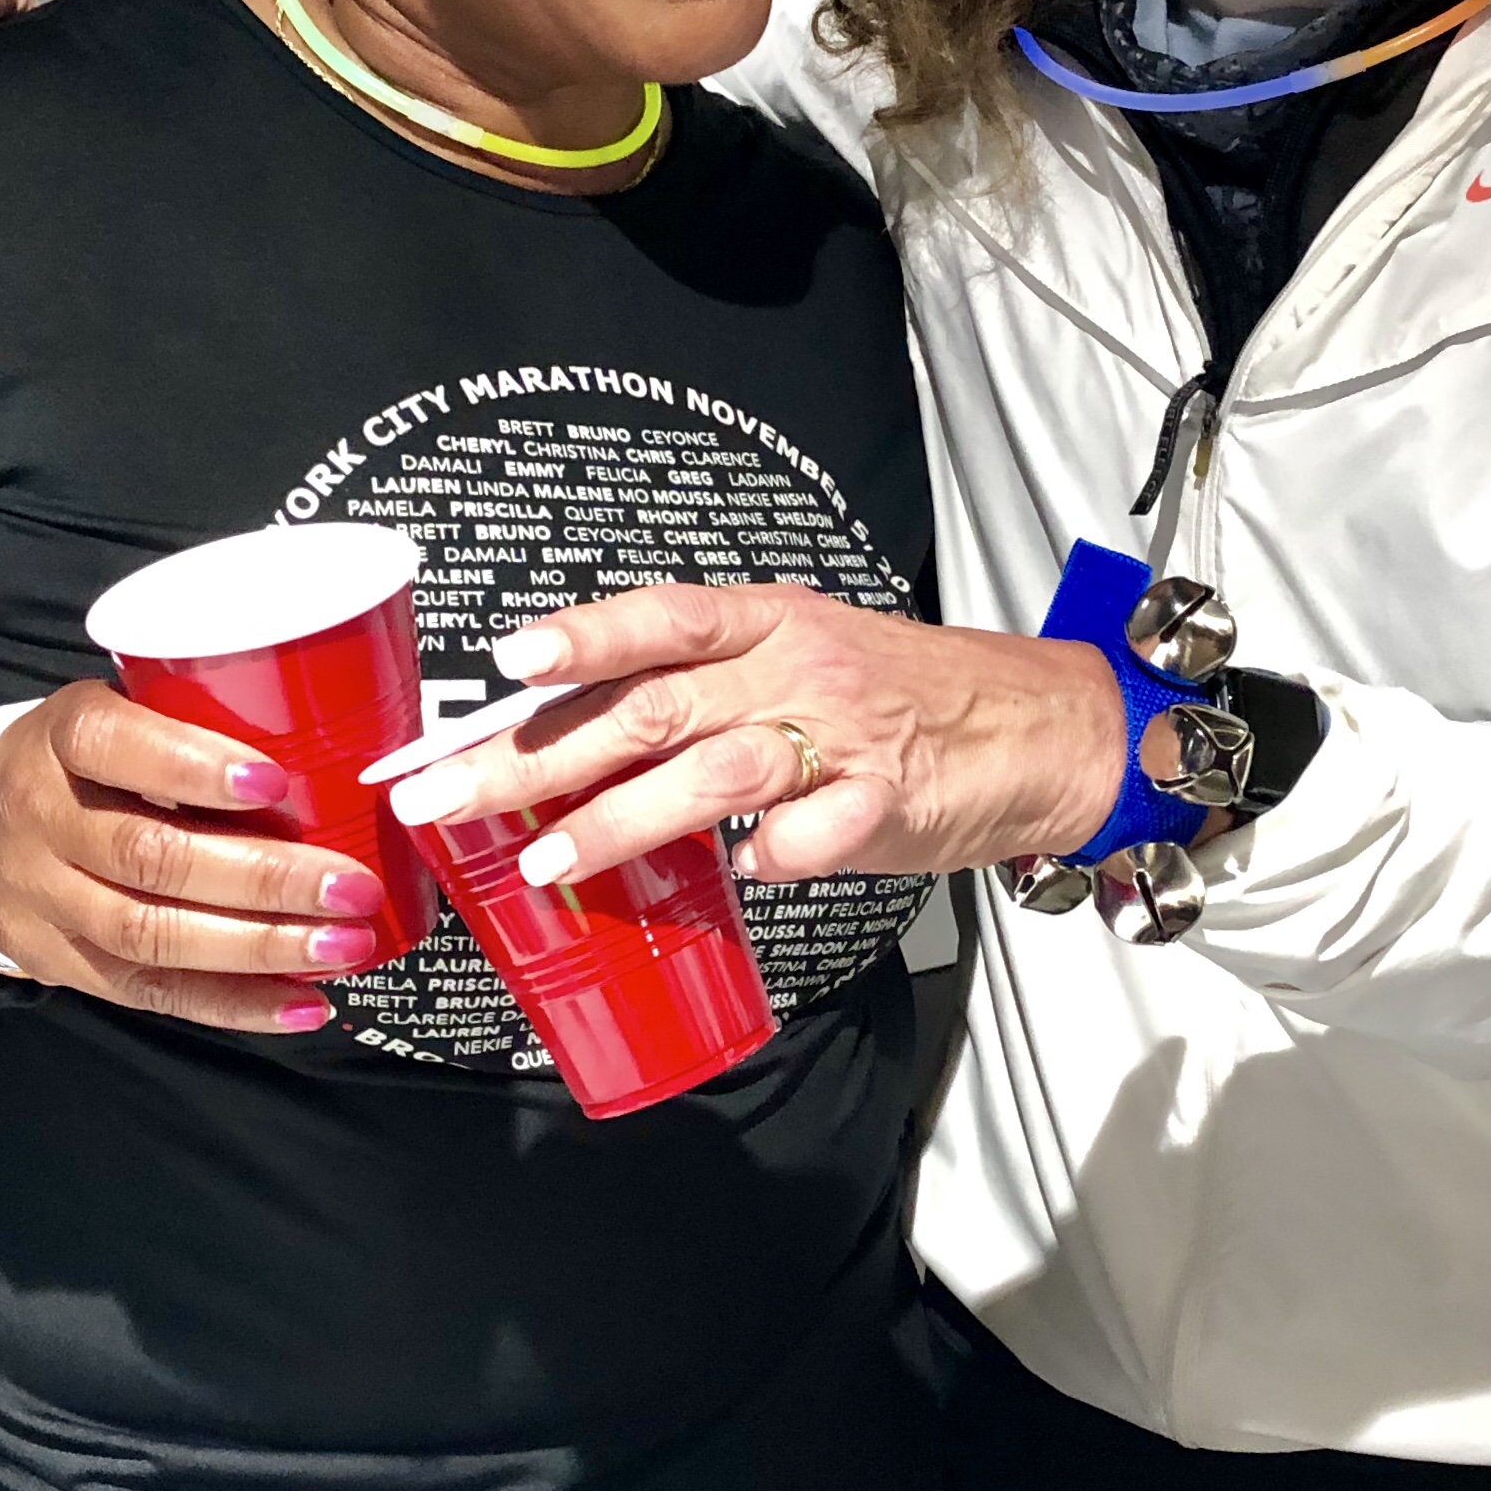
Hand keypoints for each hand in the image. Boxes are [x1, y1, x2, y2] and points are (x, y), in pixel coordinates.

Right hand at [0, 683, 389, 1032]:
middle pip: (149, 855)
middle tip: (351, 887)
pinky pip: (149, 992)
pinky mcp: (60, 963)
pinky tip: (304, 1003)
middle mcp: (43, 817)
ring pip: (151, 933)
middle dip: (261, 877)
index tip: (273, 780)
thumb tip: (340, 752)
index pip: (112, 743)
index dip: (191, 766)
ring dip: (259, 947)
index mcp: (62, 736)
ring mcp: (45, 898)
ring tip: (343, 946)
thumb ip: (199, 724)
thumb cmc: (91, 763)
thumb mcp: (121, 714)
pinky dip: (233, 1004)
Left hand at [385, 581, 1121, 888]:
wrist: (1038, 725)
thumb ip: (697, 691)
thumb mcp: (795, 660)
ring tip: (546, 859)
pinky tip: (743, 871)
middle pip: (652, 709)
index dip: (584, 638)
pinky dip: (771, 855)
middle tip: (451, 795)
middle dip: (539, 756)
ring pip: (713, 773)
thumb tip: (562, 736)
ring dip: (622, 819)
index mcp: (768, 622)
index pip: (660, 619)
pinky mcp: (887, 803)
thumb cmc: (899, 695)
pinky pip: (813, 836)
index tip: (507, 664)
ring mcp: (842, 737)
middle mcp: (796, 668)